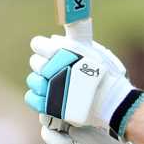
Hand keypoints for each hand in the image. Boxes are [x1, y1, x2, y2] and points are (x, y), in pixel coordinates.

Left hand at [25, 35, 140, 132]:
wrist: (112, 102)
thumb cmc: (105, 75)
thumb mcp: (93, 50)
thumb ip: (73, 41)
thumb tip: (54, 38)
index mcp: (61, 51)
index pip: (37, 44)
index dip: (42, 48)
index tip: (51, 53)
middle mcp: (52, 67)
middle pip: (34, 62)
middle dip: (43, 65)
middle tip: (55, 71)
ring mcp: (49, 87)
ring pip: (32, 80)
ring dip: (40, 81)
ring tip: (53, 85)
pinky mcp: (49, 105)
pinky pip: (31, 98)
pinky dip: (38, 97)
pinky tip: (48, 96)